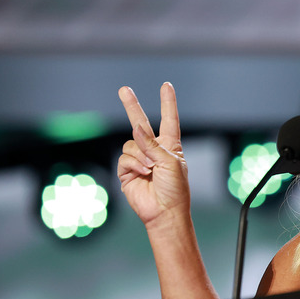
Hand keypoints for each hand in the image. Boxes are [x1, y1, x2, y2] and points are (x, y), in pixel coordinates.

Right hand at [117, 83, 190, 227]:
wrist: (164, 212)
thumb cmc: (175, 189)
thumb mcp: (170, 163)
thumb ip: (153, 145)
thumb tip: (136, 129)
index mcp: (170, 146)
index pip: (169, 120)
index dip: (168, 103)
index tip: (166, 86)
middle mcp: (153, 150)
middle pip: (140, 123)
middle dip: (131, 106)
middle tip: (123, 89)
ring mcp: (139, 160)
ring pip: (131, 144)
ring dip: (140, 155)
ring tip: (150, 169)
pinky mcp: (127, 171)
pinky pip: (124, 158)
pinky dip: (133, 164)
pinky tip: (142, 173)